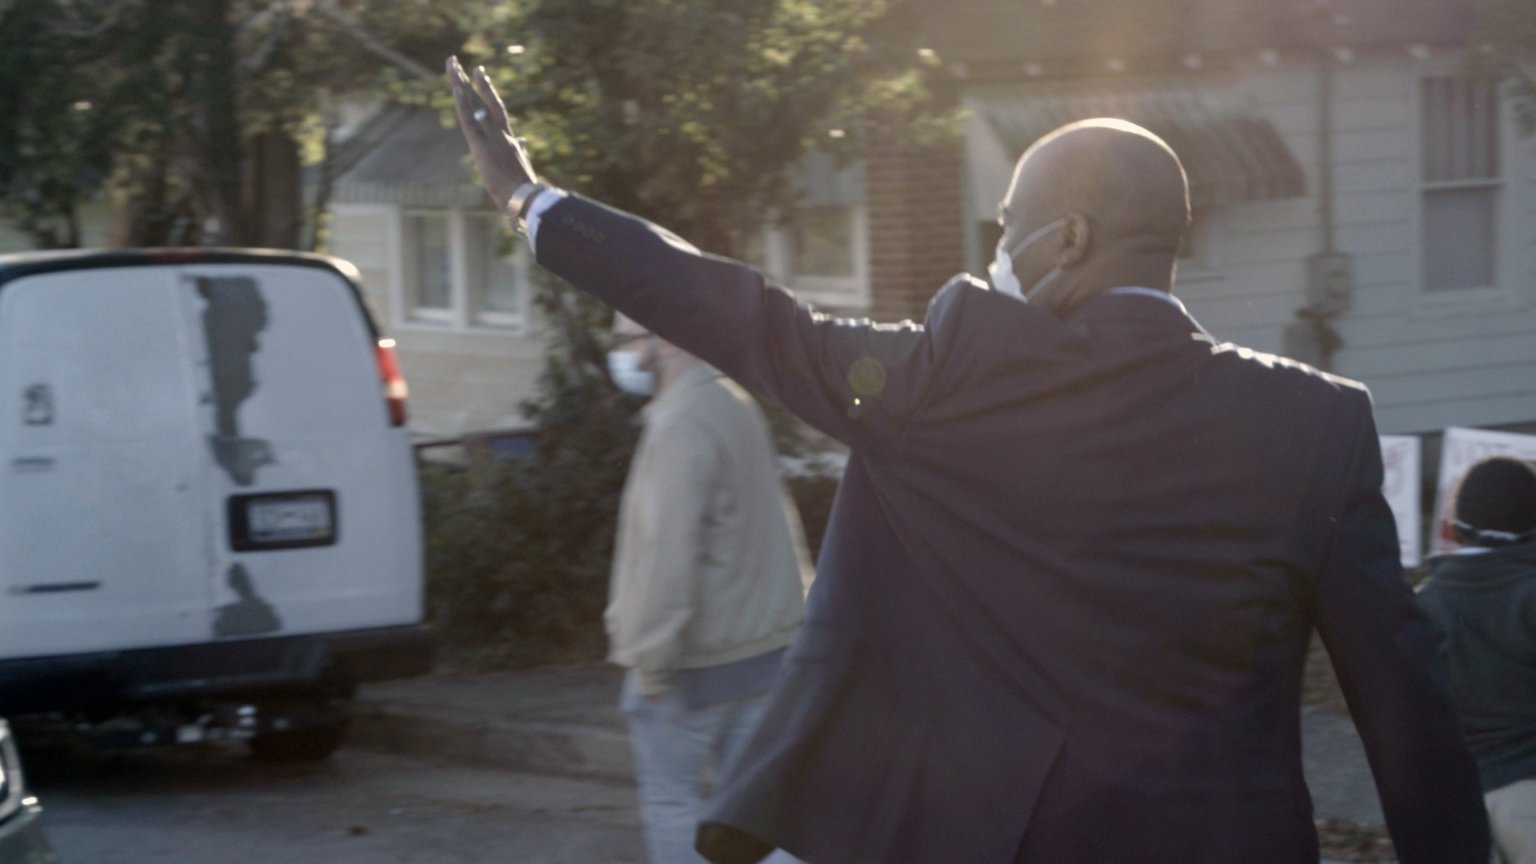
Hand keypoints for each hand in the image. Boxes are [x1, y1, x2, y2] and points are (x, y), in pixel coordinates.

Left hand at [445, 56, 537, 210]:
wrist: (527, 199)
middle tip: (462, 64)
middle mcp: (501, 133)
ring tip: (452, 64)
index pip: (496, 111)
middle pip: (484, 101)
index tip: (481, 76)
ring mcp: (492, 137)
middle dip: (472, 81)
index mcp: (509, 140)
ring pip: (474, 105)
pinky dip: (463, 105)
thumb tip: (523, 143)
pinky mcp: (481, 146)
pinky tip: (457, 89)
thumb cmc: (525, 190)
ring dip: (461, 84)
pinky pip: (470, 121)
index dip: (488, 93)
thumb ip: (521, 152)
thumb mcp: (521, 167)